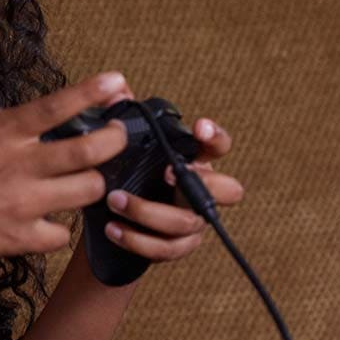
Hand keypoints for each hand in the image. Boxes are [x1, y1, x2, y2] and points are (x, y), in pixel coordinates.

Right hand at [0, 71, 137, 289]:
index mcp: (0, 133)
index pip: (56, 106)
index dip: (91, 92)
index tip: (116, 82)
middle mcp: (21, 165)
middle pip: (91, 150)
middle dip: (116, 139)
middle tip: (118, 135)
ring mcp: (26, 204)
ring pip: (89, 190)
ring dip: (93, 184)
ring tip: (86, 181)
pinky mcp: (24, 239)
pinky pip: (62, 233)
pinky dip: (59, 229)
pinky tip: (47, 223)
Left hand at [100, 117, 244, 263]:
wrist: (112, 219)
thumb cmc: (128, 174)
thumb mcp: (126, 147)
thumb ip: (125, 118)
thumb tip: (117, 90)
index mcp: (195, 161)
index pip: (218, 146)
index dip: (215, 137)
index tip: (199, 126)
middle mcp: (201, 191)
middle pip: (227, 190)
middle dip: (202, 182)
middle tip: (167, 173)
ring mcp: (193, 222)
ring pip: (185, 222)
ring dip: (148, 211)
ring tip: (114, 200)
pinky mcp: (178, 246)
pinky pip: (166, 249)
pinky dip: (138, 240)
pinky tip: (113, 229)